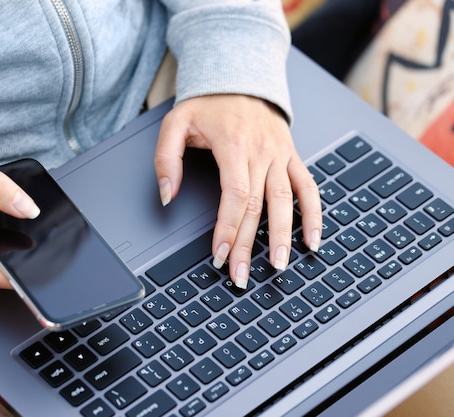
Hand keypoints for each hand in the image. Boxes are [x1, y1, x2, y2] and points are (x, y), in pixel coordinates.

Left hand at [154, 95, 321, 288]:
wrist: (240, 78)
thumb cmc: (207, 104)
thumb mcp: (175, 123)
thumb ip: (166, 159)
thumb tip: (166, 196)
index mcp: (233, 144)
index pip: (235, 194)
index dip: (229, 227)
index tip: (221, 254)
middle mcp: (261, 151)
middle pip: (258, 205)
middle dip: (250, 243)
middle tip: (242, 275)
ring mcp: (280, 154)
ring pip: (286, 200)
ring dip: (285, 235)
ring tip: (280, 266)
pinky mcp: (291, 156)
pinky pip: (308, 187)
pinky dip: (314, 213)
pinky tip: (313, 239)